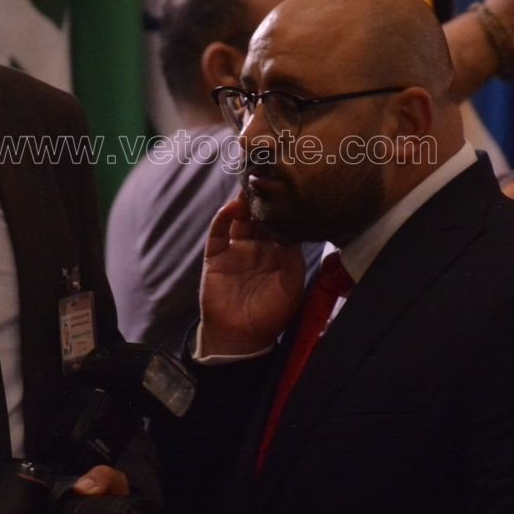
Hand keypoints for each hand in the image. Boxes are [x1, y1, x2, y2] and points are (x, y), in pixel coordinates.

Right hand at [198, 194, 304, 356]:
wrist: (239, 338)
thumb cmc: (270, 315)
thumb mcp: (291, 285)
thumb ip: (294, 257)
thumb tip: (297, 228)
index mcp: (279, 254)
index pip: (282, 223)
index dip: (285, 207)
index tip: (289, 187)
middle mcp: (258, 247)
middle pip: (261, 216)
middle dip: (264, 198)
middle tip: (268, 176)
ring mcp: (236, 249)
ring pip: (241, 219)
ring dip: (244, 203)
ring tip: (250, 185)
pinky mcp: (216, 255)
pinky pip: (218, 232)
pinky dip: (223, 217)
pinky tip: (231, 207)